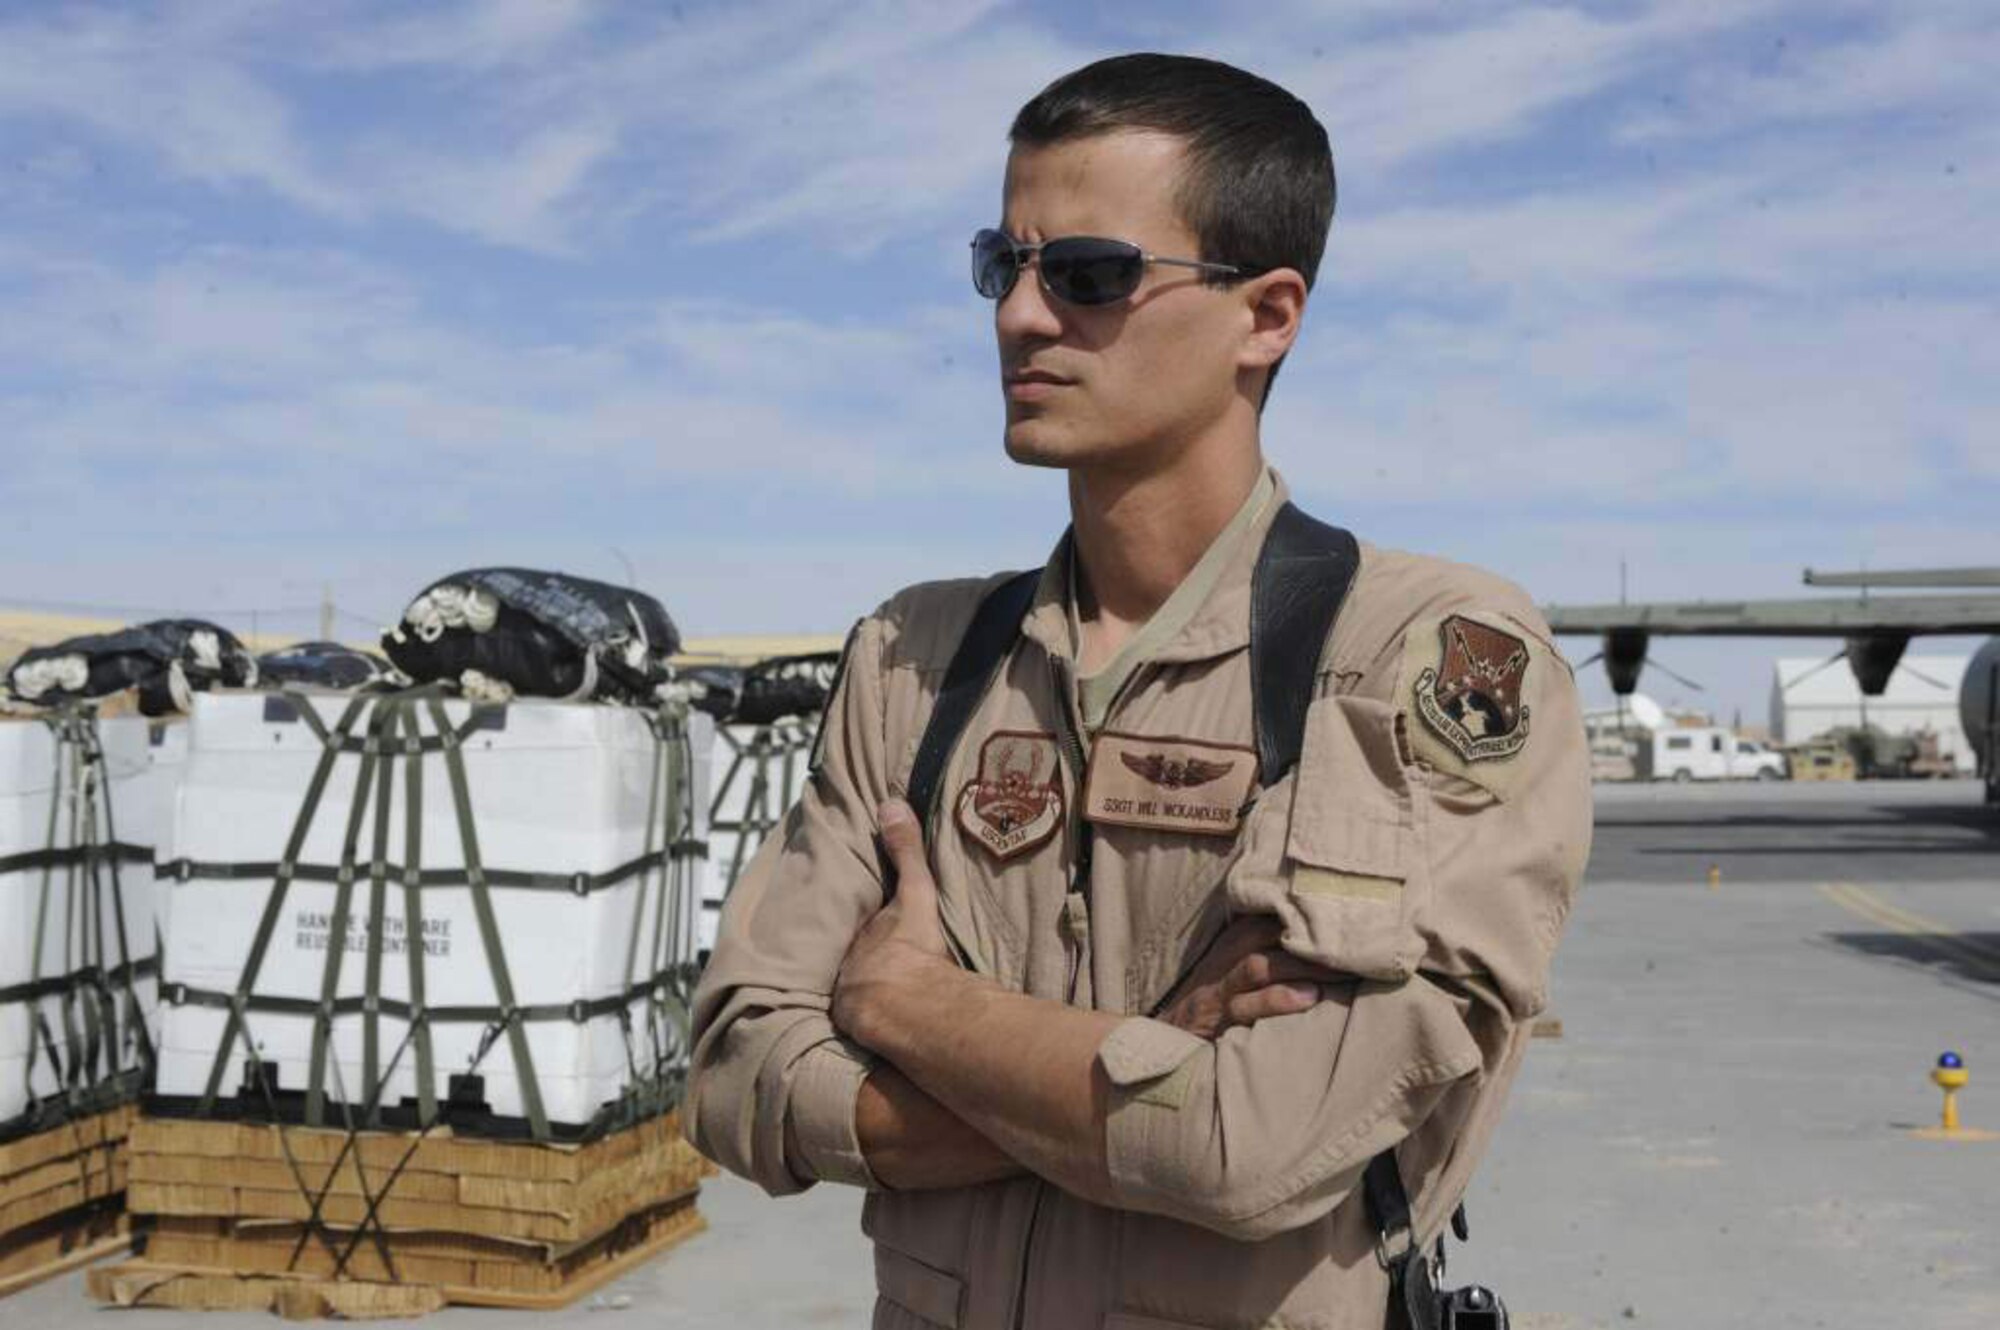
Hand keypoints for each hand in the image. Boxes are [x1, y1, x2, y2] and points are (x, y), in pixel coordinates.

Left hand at [832, 799, 960, 1049]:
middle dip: (861, 971)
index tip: (877, 939)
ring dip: (864, 1004)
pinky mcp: (860, 1038)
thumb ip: (906, 852)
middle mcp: (847, 973)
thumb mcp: (914, 895)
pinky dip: (872, 1031)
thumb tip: (890, 803)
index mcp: (861, 941)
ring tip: (880, 1009)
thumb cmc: (912, 949)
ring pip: (855, 1002)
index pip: (861, 936)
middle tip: (878, 976)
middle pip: (854, 968)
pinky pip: (865, 1031)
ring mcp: (850, 1007)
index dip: (867, 936)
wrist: (906, 1004)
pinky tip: (883, 1040)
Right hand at [1156, 915, 1338, 1040]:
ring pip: (1262, 965)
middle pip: (1274, 933)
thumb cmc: (1220, 993)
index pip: (1278, 911)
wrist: (1172, 1032)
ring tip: (1342, 971)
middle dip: (1317, 939)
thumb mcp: (1241, 959)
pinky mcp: (1220, 1017)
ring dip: (1304, 967)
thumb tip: (1331, 935)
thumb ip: (1277, 946)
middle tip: (1361, 946)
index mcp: (1239, 936)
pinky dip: (1281, 1000)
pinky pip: (1249, 1005)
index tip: (1356, 914)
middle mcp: (1230, 954)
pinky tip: (1310, 999)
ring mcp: (1224, 986)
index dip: (1316, 911)